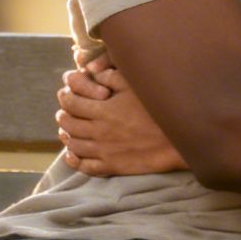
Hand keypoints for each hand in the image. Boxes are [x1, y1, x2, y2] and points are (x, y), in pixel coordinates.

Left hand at [56, 54, 189, 176]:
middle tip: (64, 111)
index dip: (65, 96)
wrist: (177, 140)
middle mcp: (99, 132)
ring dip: (67, 136)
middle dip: (63, 115)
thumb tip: (93, 72)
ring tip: (67, 131)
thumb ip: (111, 77)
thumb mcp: (135, 86)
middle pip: (69, 124)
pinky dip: (75, 161)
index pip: (71, 103)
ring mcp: (104, 151)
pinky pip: (86, 167)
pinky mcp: (112, 166)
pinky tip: (73, 155)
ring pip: (73, 145)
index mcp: (103, 111)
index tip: (66, 93)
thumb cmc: (157, 109)